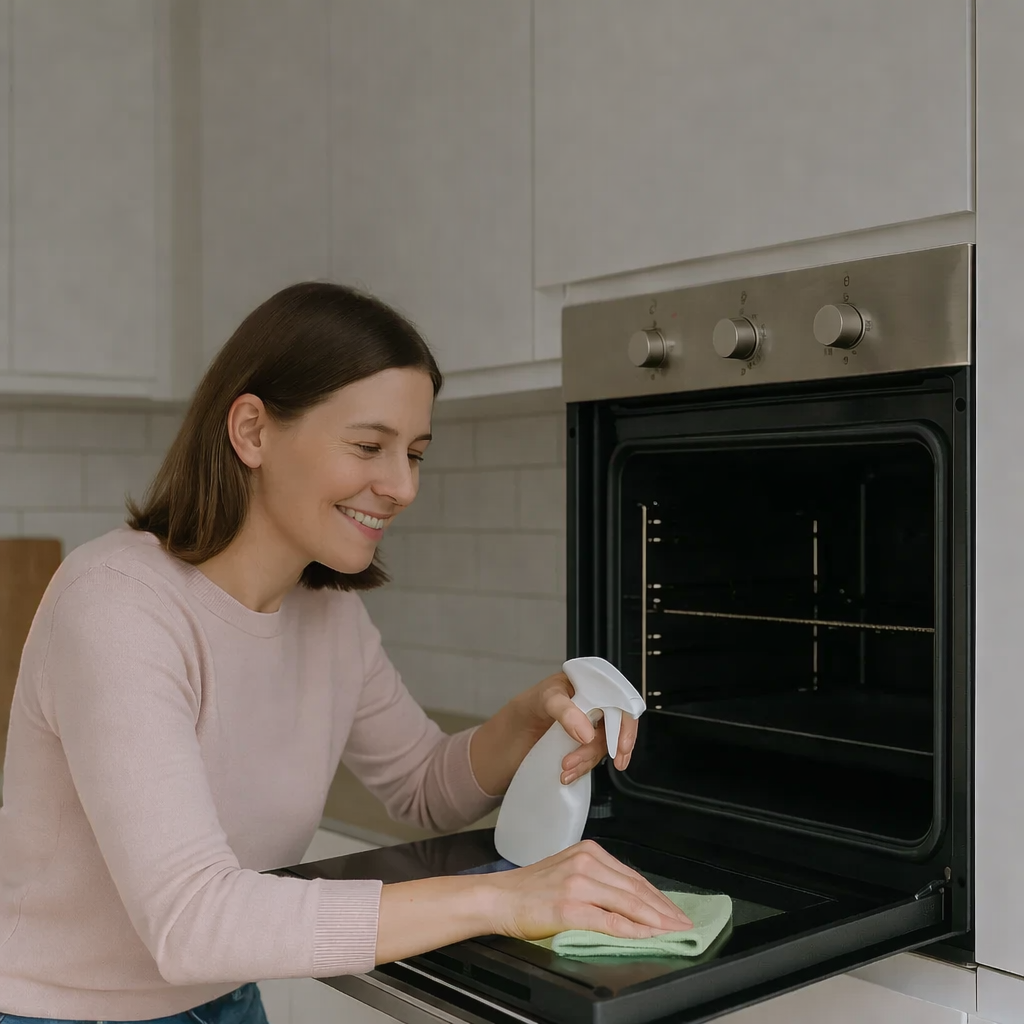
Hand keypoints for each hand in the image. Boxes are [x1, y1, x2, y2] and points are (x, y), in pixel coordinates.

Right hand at [485, 840, 690, 939]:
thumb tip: (631, 902)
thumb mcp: (568, 873)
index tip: (675, 911)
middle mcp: (586, 863)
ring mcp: (578, 884)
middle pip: (636, 889)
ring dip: (656, 920)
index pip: (633, 877)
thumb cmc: (530, 889)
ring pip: (628, 903)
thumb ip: (598, 881)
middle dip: (664, 910)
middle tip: (684, 924)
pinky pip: (610, 920)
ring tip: (673, 932)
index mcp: (588, 852)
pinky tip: (647, 936)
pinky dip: (633, 929)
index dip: (659, 897)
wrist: (498, 897)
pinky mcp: (570, 907)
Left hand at [527, 672, 638, 785]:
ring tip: (567, 766)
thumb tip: (586, 732)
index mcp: (593, 687)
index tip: (621, 746)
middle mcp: (596, 707)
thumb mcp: (545, 699)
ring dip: (586, 761)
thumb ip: (565, 711)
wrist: (513, 729)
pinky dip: (581, 769)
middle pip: (615, 730)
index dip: (625, 725)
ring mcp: (590, 728)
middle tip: (585, 758)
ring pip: (602, 748)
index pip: (620, 703)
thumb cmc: (531, 704)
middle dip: (604, 749)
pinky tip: (569, 773)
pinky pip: (591, 760)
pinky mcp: (582, 747)